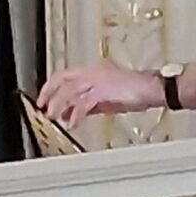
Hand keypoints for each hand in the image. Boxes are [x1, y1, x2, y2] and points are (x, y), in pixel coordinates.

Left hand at [37, 64, 164, 125]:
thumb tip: (70, 113)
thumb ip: (87, 105)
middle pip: (62, 79)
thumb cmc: (134, 91)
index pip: (63, 76)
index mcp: (91, 73)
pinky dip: (76, 114)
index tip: (43, 101)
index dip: (50, 88)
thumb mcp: (105, 99)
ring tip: (54, 117)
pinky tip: (73, 123)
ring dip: (58, 104)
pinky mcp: (104, 90)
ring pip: (69, 90)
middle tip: (43, 109)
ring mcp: (97, 81)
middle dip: (49, 94)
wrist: (153, 88)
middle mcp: (92, 74)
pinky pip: (84, 102)